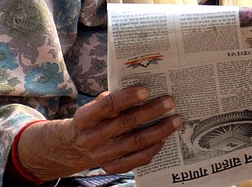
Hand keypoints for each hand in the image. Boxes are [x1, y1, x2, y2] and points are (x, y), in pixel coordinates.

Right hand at [15, 87, 181, 179]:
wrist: (74, 145)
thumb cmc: (94, 118)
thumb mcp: (96, 104)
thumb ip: (114, 96)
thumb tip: (145, 84)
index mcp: (85, 118)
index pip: (107, 106)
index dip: (128, 97)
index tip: (147, 90)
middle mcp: (92, 138)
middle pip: (125, 124)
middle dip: (151, 111)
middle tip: (170, 102)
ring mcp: (101, 155)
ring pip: (135, 143)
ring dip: (159, 131)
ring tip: (177, 120)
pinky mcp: (111, 167)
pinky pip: (136, 160)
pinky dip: (153, 149)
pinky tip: (165, 138)